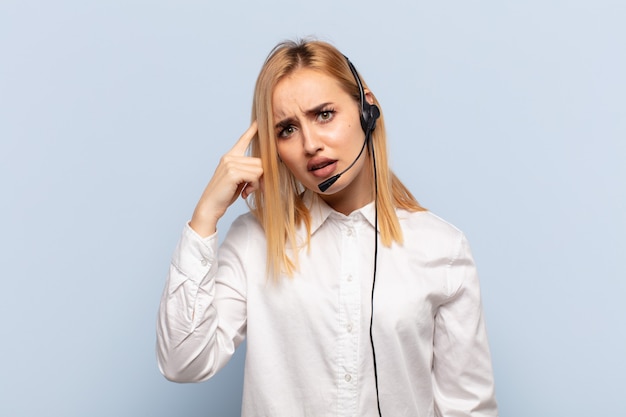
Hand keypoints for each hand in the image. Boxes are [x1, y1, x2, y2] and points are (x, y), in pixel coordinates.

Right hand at [189, 122, 261, 236]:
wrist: (210, 206)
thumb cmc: (224, 195)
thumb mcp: (238, 180)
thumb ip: (248, 171)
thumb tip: (264, 169)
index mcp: (230, 157)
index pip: (242, 140)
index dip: (252, 131)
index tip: (259, 120)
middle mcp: (229, 157)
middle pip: (259, 161)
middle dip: (259, 176)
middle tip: (251, 188)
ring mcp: (230, 164)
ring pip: (258, 169)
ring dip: (256, 183)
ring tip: (245, 190)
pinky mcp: (232, 173)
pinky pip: (255, 176)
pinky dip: (253, 186)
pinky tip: (244, 192)